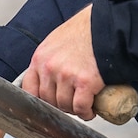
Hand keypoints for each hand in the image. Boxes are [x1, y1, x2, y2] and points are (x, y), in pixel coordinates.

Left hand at [23, 4, 104, 118]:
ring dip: (74, 110)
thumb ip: (50, 58)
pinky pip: (81, 107)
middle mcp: (50, 67)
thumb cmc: (86, 31)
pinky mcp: (85, 82)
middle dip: (60, 105)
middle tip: (72, 102)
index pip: (29, 88)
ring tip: (83, 105)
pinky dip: (86, 113)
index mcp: (41, 57)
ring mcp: (66, 75)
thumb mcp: (58, 41)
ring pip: (64, 106)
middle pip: (48, 100)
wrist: (108, 25)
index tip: (48, 103)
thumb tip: (49, 78)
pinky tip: (91, 110)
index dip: (39, 99)